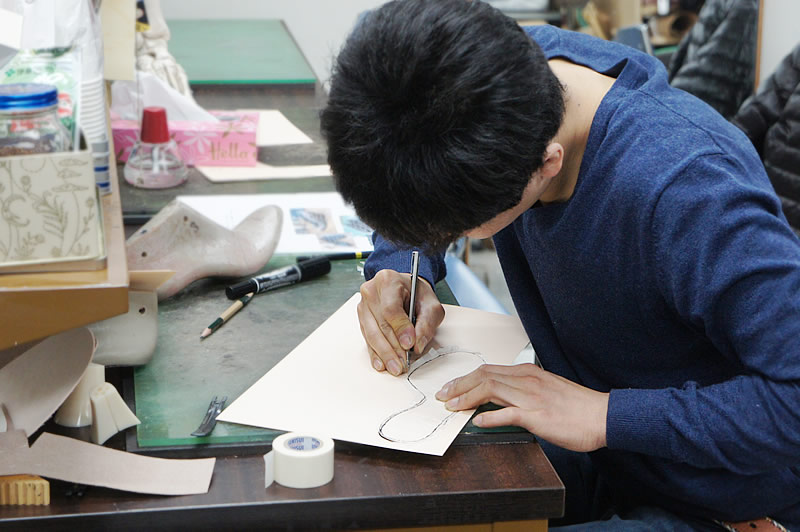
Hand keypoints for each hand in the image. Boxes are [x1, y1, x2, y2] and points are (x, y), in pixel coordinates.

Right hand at [357, 269, 444, 375]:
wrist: (405, 289)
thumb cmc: (417, 295)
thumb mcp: (431, 305)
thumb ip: (427, 323)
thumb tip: (417, 345)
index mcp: (388, 281)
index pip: (390, 309)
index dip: (400, 328)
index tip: (409, 344)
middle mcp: (371, 292)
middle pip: (380, 324)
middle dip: (393, 347)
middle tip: (403, 363)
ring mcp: (363, 306)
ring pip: (371, 334)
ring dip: (384, 353)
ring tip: (396, 367)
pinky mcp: (362, 319)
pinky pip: (367, 339)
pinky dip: (376, 353)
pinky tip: (382, 364)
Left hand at [435, 363, 608, 451]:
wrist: (602, 415)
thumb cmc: (575, 407)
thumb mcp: (545, 391)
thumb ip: (521, 392)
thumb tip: (497, 401)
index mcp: (528, 373)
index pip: (488, 370)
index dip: (465, 379)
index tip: (450, 388)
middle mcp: (527, 380)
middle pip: (483, 376)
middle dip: (458, 385)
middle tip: (442, 395)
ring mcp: (531, 397)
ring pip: (490, 389)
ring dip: (466, 398)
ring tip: (452, 407)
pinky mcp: (538, 415)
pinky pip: (507, 414)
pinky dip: (489, 417)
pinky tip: (477, 421)